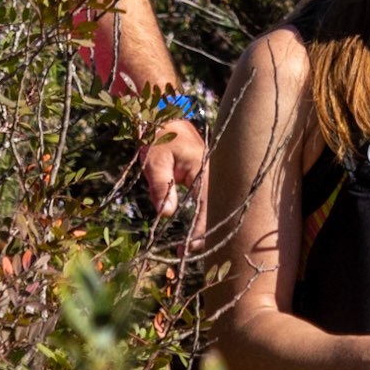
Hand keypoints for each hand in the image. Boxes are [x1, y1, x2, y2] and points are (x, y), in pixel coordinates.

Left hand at [141, 115, 207, 244]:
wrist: (162, 117)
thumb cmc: (158, 138)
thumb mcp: (155, 162)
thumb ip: (161, 187)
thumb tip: (167, 214)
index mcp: (204, 170)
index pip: (206, 208)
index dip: (199, 230)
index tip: (188, 248)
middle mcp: (213, 174)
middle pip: (215, 210)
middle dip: (204, 233)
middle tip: (187, 252)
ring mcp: (211, 174)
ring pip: (213, 206)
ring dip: (204, 225)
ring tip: (189, 246)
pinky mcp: (206, 176)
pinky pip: (208, 199)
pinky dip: (203, 214)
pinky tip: (194, 228)